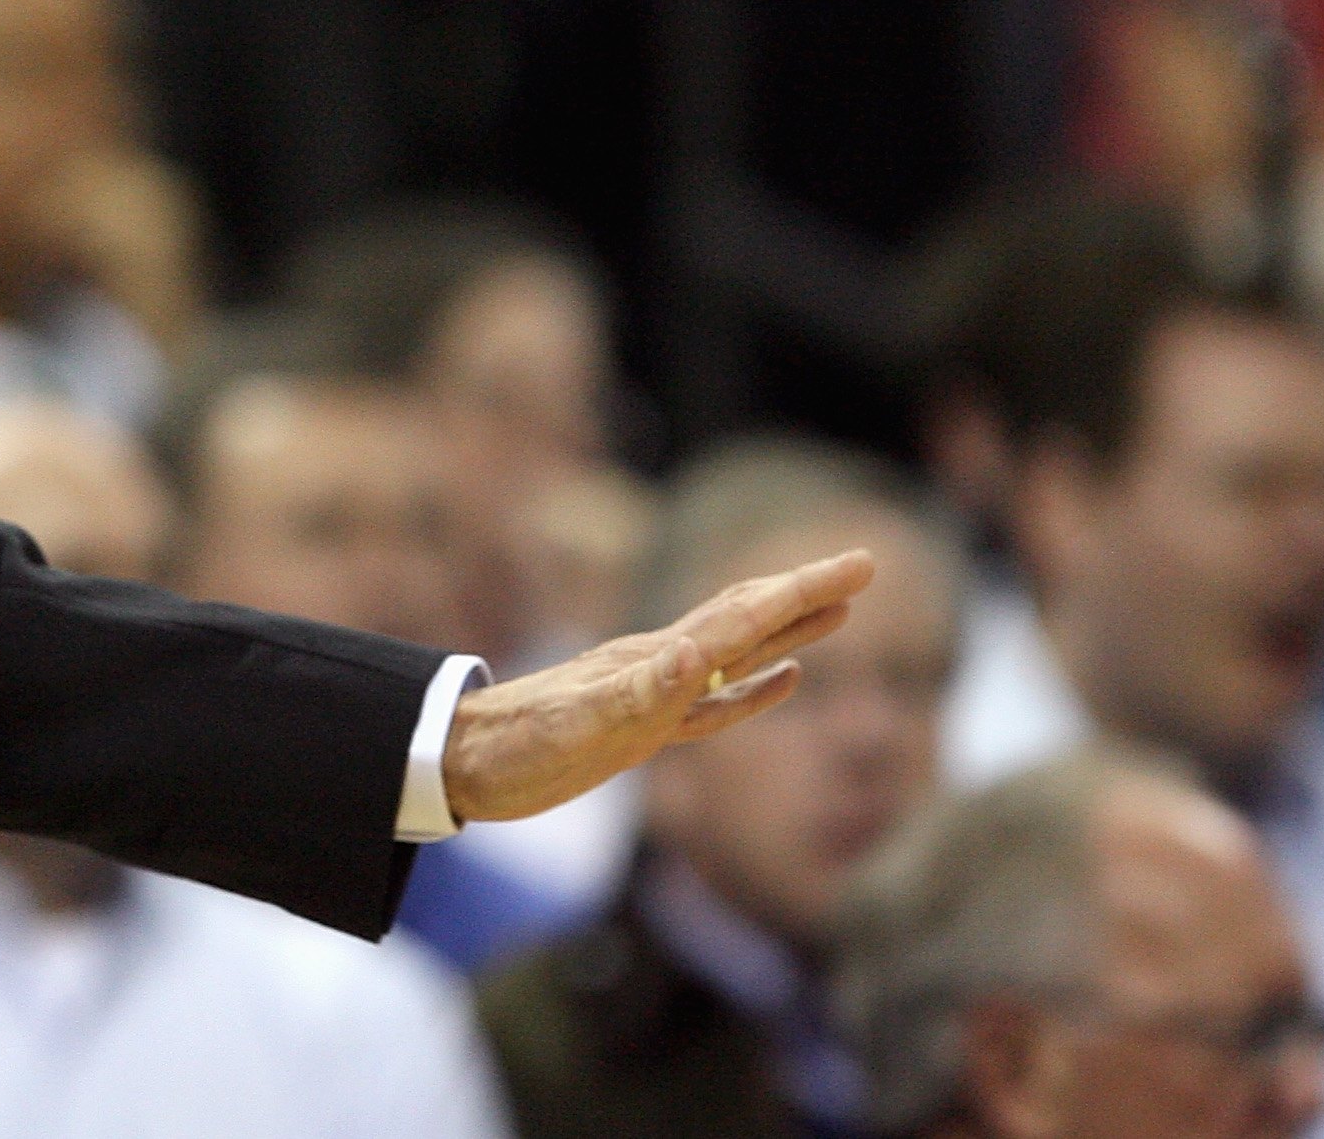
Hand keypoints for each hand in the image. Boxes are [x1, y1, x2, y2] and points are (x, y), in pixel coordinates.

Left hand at [439, 549, 873, 823]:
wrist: (459, 760)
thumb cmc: (516, 746)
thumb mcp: (581, 723)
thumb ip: (639, 691)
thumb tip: (696, 654)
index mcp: (656, 659)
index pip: (744, 616)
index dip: (805, 590)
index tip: (863, 563)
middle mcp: (659, 664)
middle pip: (747, 618)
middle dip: (806, 592)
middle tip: (863, 567)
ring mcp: (652, 693)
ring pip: (737, 652)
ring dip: (790, 630)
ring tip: (837, 609)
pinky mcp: (641, 727)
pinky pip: (715, 703)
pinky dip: (756, 689)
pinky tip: (784, 681)